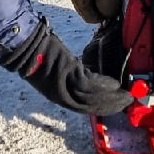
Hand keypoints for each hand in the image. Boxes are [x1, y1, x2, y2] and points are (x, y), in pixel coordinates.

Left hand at [0, 17, 132, 115]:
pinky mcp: (68, 73)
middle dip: (110, 105)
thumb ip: (70, 78)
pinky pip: (89, 83)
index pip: (84, 108)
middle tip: (127, 101)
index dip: (102, 108)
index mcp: (58, 97)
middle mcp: (61, 95)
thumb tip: (88, 78)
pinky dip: (103, 85)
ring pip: (91, 96)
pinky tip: (114, 83)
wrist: (27, 45)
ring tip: (125, 94)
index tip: (116, 106)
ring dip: (111, 96)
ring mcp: (64, 86)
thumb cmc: (39, 54)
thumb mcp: (55, 73)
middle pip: (90, 106)